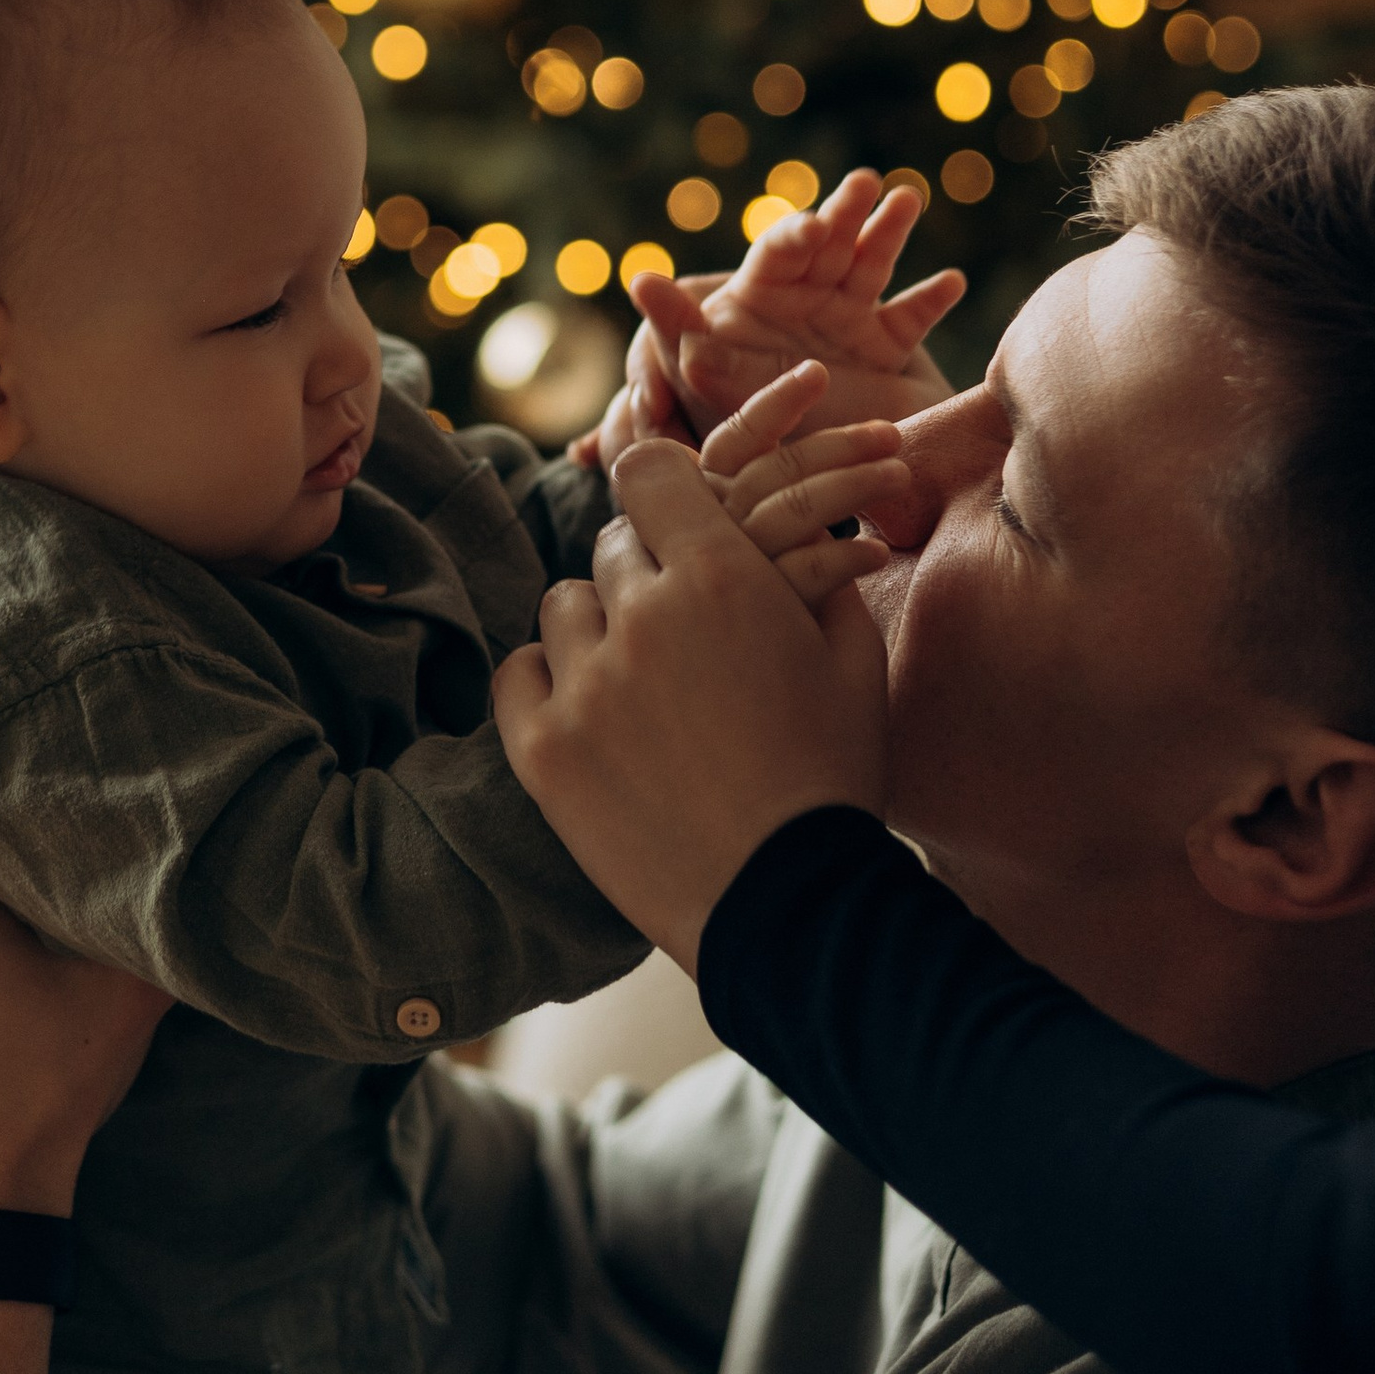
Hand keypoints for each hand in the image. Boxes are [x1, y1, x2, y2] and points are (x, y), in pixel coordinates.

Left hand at [494, 437, 889, 965]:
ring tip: (644, 683)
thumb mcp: (855, 660)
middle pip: (612, 545)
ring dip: (600, 627)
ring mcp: (583, 684)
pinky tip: (591, 711)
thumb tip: (801, 520)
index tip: (676, 521)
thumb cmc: (833, 777)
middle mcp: (642, 616)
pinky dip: (548, 680)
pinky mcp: (541, 749)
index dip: (664, 491)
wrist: (787, 901)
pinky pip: (519, 671)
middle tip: (684, 632)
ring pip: (565, 606)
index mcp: (722, 577)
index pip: (648, 472)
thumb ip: (822, 572)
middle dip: (648, 573)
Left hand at [628, 170, 961, 438]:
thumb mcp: (709, 379)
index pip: (778, 253)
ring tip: (905, 199)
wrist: (799, 491)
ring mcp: (848, 317)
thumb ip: (679, 330)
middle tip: (866, 184)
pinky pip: (911, 316)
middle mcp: (804, 299)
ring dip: (888, 229)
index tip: (811, 229)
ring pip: (871, 262)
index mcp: (761, 298)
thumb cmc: (741, 429)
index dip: (794, 235)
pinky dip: (932, 298)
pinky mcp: (887, 346)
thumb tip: (640, 279)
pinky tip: (951, 282)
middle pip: (829, 244)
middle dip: (846, 211)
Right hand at [696, 366, 927, 608]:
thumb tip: (795, 441)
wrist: (740, 710)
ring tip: (900, 476)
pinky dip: (843, 560)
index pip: (732, 444)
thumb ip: (763, 498)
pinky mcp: (756, 624)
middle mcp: (705, 539)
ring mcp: (728, 580)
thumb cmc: (755, 627)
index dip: (773, 405)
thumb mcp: (750, 548)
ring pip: (788, 513)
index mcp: (698, 511)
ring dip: (851, 487)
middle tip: (891, 436)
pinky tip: (876, 553)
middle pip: (769, 473)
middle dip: (836, 445)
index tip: (817, 374)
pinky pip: (804, 576)